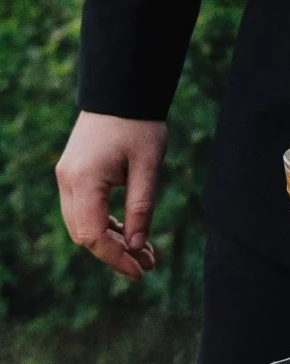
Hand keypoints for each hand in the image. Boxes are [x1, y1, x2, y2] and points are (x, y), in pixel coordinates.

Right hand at [56, 111, 165, 279]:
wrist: (121, 91)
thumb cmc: (138, 125)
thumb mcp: (148, 166)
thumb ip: (141, 208)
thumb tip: (137, 248)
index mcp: (83, 180)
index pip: (92, 234)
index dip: (115, 258)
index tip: (140, 272)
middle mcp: (67, 182)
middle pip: (84, 234)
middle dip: (115, 253)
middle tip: (148, 265)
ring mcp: (67, 178)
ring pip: (83, 224)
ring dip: (111, 241)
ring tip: (145, 253)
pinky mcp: (73, 175)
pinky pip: (84, 210)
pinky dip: (105, 224)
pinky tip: (131, 234)